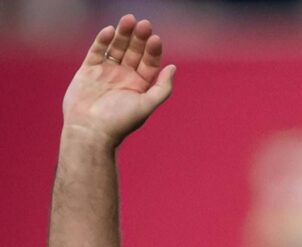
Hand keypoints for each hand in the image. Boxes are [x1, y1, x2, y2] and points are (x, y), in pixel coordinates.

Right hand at [62, 14, 174, 144]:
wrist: (89, 131)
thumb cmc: (120, 122)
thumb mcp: (147, 105)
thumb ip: (162, 88)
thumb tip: (173, 67)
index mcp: (140, 85)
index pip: (149, 62)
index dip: (153, 50)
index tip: (155, 39)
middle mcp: (124, 76)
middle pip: (134, 51)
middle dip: (139, 38)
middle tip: (144, 24)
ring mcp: (106, 72)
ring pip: (116, 48)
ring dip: (123, 34)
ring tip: (129, 19)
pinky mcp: (88, 70)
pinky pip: (97, 51)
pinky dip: (102, 40)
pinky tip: (109, 30)